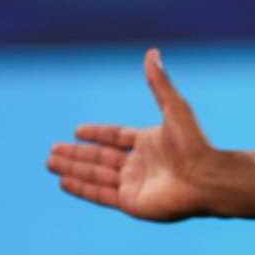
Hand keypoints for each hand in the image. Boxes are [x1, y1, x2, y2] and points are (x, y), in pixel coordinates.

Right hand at [46, 48, 216, 221]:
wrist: (205, 179)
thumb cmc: (194, 144)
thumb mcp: (175, 108)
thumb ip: (159, 83)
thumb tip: (152, 52)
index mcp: (150, 142)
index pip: (117, 137)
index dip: (97, 134)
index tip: (77, 130)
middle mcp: (141, 163)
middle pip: (101, 157)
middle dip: (76, 154)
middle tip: (52, 150)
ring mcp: (135, 183)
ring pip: (96, 174)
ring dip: (73, 168)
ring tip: (49, 162)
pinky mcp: (131, 202)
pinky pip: (100, 194)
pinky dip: (81, 188)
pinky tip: (63, 182)